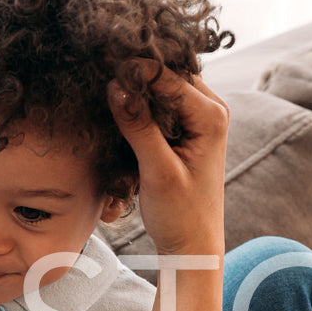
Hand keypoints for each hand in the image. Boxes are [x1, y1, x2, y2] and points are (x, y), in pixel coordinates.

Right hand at [106, 65, 228, 256]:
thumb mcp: (158, 172)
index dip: (135, 69)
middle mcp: (211, 110)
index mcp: (211, 116)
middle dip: (136, 73)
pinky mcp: (186, 129)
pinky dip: (141, 103)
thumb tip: (116, 86)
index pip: (168, 76)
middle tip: (100, 70)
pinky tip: (118, 106)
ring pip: (163, 87)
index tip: (102, 65)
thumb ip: (139, 126)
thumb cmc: (181, 215)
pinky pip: (161, 103)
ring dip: (137, 87)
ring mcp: (199, 118)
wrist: (192, 245)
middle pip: (168, 74)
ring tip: (105, 86)